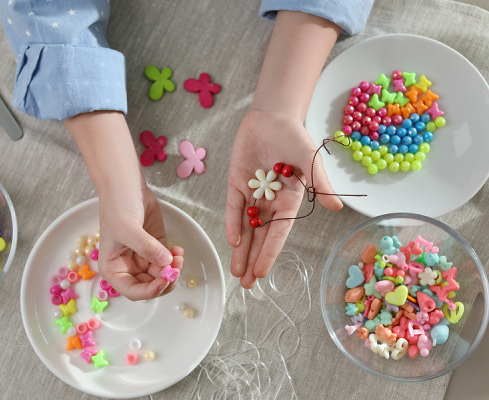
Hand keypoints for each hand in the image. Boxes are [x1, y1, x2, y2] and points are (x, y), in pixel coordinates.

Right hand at [64, 111, 183, 300]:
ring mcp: (143, 258)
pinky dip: (176, 260)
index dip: (150, 291)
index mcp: (113, 269)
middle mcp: (128, 267)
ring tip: (179, 255)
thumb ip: (146, 247)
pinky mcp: (156, 248)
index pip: (133, 291)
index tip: (164, 280)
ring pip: (162, 276)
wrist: (126, 187)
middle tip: (176, 267)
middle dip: (165, 280)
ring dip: (173, 270)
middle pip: (150, 286)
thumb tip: (165, 262)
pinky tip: (178, 249)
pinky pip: (168, 263)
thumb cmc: (117, 207)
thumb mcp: (128, 229)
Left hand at [225, 109, 341, 288]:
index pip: (279, 232)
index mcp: (290, 201)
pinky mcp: (237, 183)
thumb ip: (320, 184)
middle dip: (253, 259)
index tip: (261, 273)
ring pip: (246, 227)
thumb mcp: (310, 160)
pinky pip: (234, 207)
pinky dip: (232, 222)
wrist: (272, 116)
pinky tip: (232, 241)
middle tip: (246, 284)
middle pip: (261, 236)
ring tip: (236, 272)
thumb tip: (338, 208)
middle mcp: (271, 202)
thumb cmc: (295, 137)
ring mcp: (253, 194)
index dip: (270, 253)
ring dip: (241, 249)